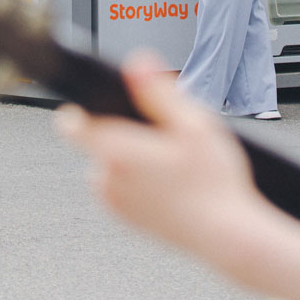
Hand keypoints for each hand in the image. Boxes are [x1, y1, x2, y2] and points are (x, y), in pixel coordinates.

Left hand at [57, 54, 263, 257]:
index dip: (80, 107)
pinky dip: (139, 180)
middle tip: (166, 136)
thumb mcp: (194, 124)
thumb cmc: (214, 182)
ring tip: (173, 162)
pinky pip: (121, 187)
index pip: (72, 124)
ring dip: (132, 157)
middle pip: (99, 140)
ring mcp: (114, 203)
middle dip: (126, 131)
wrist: (227, 237)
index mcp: (116, 152)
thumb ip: (159, 91)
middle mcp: (107, 180)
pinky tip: (172, 182)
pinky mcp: (126, 220)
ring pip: (111, 163)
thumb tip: (136, 62)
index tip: (98, 100)